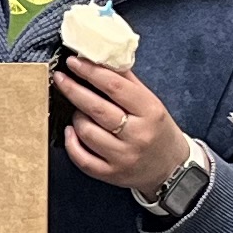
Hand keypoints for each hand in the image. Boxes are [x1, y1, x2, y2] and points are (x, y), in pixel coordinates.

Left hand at [55, 55, 191, 192]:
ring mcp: (123, 157)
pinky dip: (71, 143)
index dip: (90, 72)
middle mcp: (137, 135)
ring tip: (78, 111)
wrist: (171, 168)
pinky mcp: (111, 174)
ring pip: (86, 132)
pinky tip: (71, 132)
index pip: (115, 87)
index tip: (73, 62)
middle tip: (60, 79)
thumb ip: (127, 81)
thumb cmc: (157, 130)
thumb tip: (99, 58)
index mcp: (150, 111)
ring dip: (76, 117)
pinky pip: (82, 158)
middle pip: (96, 109)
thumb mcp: (151, 102)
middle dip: (73, 90)